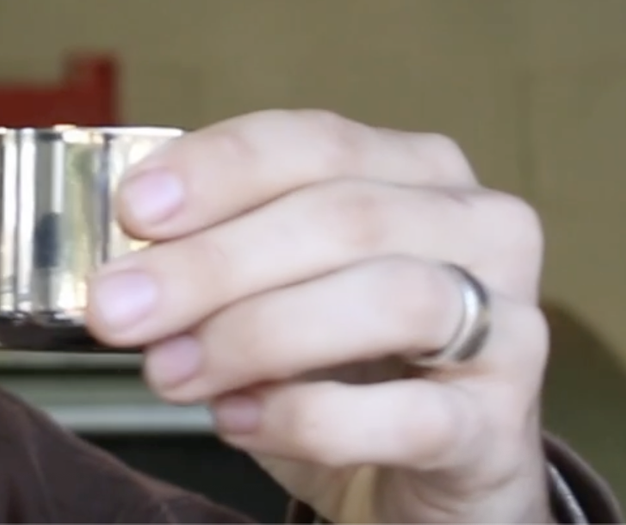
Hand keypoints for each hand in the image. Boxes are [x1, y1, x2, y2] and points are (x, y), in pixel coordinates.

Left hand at [83, 110, 552, 523]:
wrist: (428, 485)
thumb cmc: (343, 367)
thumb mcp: (276, 290)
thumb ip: (216, 257)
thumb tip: (124, 266)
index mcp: (417, 172)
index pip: (315, 141)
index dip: (220, 168)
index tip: (134, 210)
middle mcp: (480, 229)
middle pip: (343, 217)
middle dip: (213, 263)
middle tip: (118, 308)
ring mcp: (507, 327)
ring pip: (389, 299)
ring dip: (256, 334)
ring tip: (170, 371)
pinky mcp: (499, 428)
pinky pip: (409, 414)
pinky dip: (306, 417)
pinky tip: (236, 420)